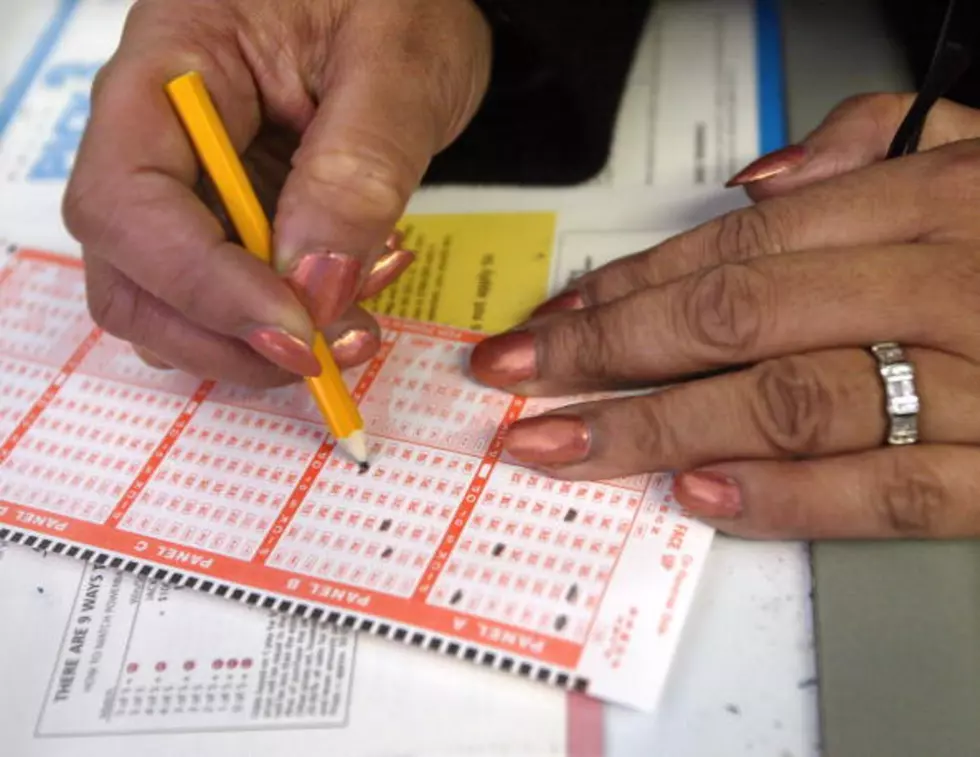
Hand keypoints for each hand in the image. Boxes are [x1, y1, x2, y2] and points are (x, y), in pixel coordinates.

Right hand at [63, 0, 490, 384]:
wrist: (409, 2)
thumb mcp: (399, 65)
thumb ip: (357, 170)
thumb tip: (311, 285)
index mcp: (171, 66)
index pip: (127, 201)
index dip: (200, 285)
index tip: (294, 331)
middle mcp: (156, 135)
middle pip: (130, 274)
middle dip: (224, 336)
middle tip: (327, 353)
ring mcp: (190, 184)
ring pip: (171, 304)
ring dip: (256, 342)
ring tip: (355, 318)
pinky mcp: (230, 218)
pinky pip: (229, 299)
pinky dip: (285, 322)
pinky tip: (350, 293)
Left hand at [469, 94, 979, 539]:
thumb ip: (875, 149)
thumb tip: (755, 182)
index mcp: (929, 197)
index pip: (731, 247)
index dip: (623, 289)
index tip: (546, 322)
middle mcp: (946, 276)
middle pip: (734, 315)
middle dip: (604, 353)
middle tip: (516, 381)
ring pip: (789, 396)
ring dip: (659, 425)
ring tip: (566, 445)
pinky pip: (894, 484)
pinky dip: (791, 493)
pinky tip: (702, 495)